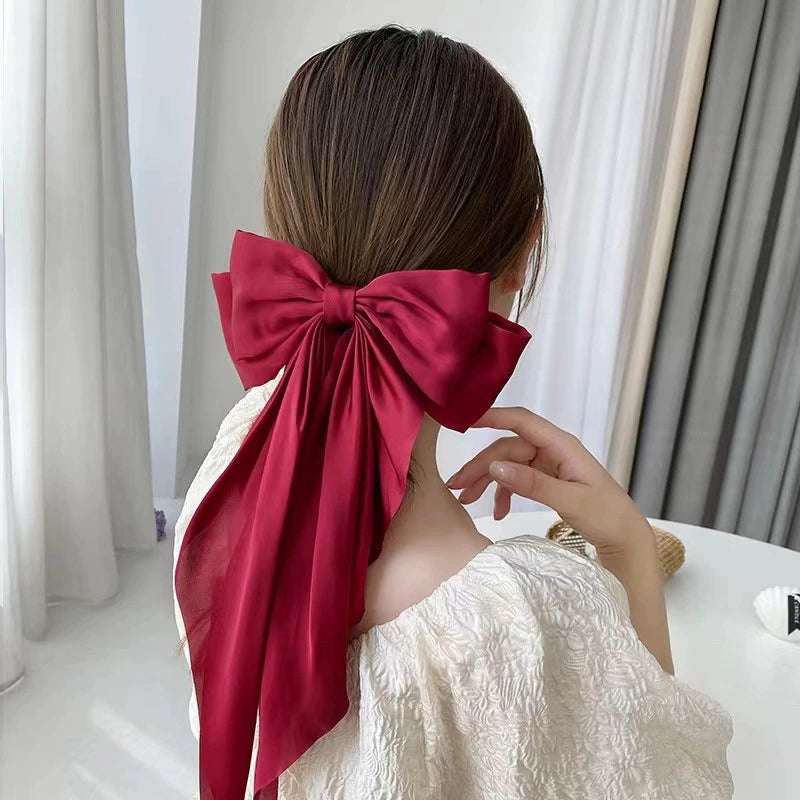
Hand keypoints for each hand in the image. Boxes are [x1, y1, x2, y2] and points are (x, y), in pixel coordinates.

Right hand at [447, 406, 653, 556]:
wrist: (624, 537)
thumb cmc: (606, 515)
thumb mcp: (571, 500)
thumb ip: (533, 484)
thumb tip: (496, 467)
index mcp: (561, 445)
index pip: (521, 421)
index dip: (492, 416)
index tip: (464, 420)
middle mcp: (552, 450)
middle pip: (507, 448)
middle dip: (480, 465)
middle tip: (456, 486)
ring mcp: (548, 465)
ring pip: (508, 464)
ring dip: (486, 480)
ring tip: (465, 500)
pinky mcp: (546, 480)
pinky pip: (517, 480)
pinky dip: (503, 494)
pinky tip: (496, 512)